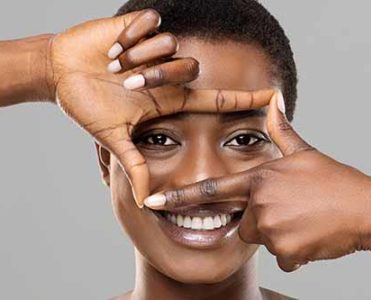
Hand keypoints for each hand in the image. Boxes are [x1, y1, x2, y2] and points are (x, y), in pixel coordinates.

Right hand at [45, 9, 275, 205]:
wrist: (60, 72)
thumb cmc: (87, 104)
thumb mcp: (113, 136)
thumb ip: (135, 165)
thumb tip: (147, 202)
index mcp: (168, 100)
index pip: (216, 100)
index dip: (246, 100)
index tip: (275, 97)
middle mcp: (168, 75)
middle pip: (189, 68)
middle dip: (157, 76)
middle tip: (126, 83)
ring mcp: (156, 50)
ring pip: (171, 45)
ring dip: (138, 58)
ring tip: (114, 64)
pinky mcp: (141, 25)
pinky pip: (151, 23)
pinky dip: (129, 36)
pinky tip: (113, 46)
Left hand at [144, 90, 370, 270]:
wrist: (367, 210)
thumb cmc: (335, 181)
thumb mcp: (304, 152)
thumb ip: (280, 130)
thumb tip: (273, 99)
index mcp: (258, 179)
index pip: (209, 190)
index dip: (177, 197)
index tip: (150, 203)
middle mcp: (258, 204)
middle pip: (244, 222)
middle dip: (262, 219)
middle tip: (292, 210)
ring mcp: (270, 229)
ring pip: (264, 239)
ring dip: (281, 234)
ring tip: (306, 220)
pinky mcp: (284, 252)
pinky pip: (282, 256)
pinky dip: (295, 249)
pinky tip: (312, 235)